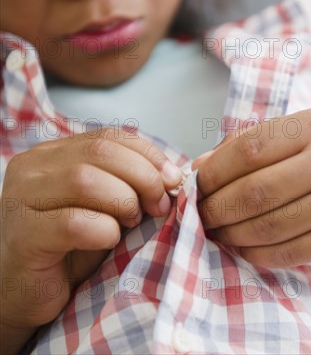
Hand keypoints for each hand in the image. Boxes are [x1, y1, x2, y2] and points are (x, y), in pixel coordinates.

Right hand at [0, 128, 181, 349]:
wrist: (29, 291)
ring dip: (124, 202)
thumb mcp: (106, 205)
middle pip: (101, 152)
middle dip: (143, 177)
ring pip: (85, 180)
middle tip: (158, 205)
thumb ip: (129, 182)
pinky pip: (74, 223)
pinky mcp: (24, 236)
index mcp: (54, 154)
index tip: (173, 181)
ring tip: (130, 223)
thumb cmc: (71, 247)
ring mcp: (21, 199)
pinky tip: (108, 241)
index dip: (149, 155)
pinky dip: (104, 231)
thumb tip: (173, 176)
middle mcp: (33, 168)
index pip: (110, 136)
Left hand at [192, 107, 310, 267]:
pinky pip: (286, 252)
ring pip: (267, 226)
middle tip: (200, 216)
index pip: (249, 150)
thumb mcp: (306, 135)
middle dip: (216, 209)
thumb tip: (199, 167)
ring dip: (231, 234)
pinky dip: (255, 254)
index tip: (196, 186)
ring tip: (217, 232)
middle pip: (254, 192)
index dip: (214, 172)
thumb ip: (254, 144)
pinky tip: (243, 247)